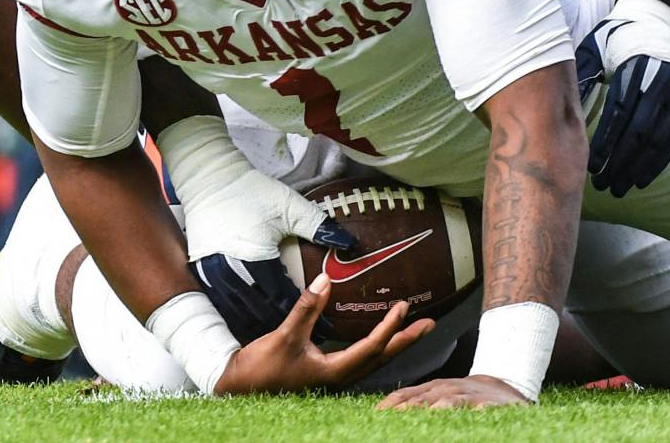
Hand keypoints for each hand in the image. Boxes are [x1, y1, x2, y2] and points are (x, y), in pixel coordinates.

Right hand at [164, 115, 358, 338]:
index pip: (285, 299)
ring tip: (279, 337)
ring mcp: (215, 272)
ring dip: (259, 322)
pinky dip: (238, 311)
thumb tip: (347, 242)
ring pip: (239, 310)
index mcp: (256, 260)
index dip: (307, 314)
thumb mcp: (289, 207)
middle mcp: (233, 272)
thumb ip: (319, 227)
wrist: (208, 179)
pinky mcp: (204, 269)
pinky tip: (250, 318)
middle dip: (283, 327)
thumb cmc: (249, 190)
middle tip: (306, 341)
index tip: (325, 328)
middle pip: (260, 311)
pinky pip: (222, 299)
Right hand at [212, 277, 430, 394]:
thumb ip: (307, 308)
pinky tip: (377, 340)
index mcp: (334, 371)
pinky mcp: (326, 374)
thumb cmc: (262, 368)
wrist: (240, 389)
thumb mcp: (284, 335)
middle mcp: (340, 377)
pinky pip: (361, 361)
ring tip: (412, 329)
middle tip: (429, 324)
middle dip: (406, 340)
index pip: (371, 347)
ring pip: (374, 360)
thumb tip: (325, 280)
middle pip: (382, 357)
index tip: (403, 306)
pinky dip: (376, 348)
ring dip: (395, 344)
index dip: (389, 327)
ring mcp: (334, 377)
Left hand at [379, 374, 531, 409]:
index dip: (391, 404)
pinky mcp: (488, 403)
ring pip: (449, 401)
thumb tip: (388, 413)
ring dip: (436, 408)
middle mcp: (447, 389)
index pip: (406, 394)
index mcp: (433, 389)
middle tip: (391, 418)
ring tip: (424, 416)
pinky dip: (475, 410)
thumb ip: (418, 403)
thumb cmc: (465, 399)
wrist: (503, 393)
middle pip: (423, 398)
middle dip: (407, 407)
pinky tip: (473, 413)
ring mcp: (467, 395)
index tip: (376, 414)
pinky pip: (481, 406)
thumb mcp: (440, 398)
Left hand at [579, 12, 669, 196]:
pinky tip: (642, 179)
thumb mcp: (595, 48)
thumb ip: (581, 75)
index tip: (591, 165)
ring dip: (638, 168)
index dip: (607, 141)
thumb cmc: (615, 35)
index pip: (620, 112)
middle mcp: (660, 83)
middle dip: (621, 162)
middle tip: (602, 185)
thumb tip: (557, 105)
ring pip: (658, 141)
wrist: (658, 19)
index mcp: (635, 68)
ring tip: (618, 188)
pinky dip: (658, 162)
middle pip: (640, 132)